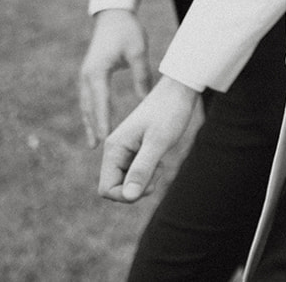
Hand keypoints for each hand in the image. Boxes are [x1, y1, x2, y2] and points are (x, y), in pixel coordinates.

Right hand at [78, 9, 152, 147]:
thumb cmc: (127, 31)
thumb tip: (145, 100)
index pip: (100, 101)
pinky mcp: (89, 75)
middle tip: (96, 147)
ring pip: (86, 104)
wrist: (112, 15)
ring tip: (93, 143)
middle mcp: (87, 75)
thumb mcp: (138, 51)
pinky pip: (89, 98)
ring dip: (89, 122)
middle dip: (93, 126)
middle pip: (89, 106)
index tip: (106, 137)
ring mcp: (86, 75)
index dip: (103, 120)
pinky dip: (91, 112)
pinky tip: (95, 124)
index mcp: (98, 70)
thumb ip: (141, 75)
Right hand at [98, 76, 197, 202]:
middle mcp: (114, 150)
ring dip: (144, 180)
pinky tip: (159, 160)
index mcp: (113, 148)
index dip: (126, 195)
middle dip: (137, 188)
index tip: (149, 181)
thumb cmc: (170, 112)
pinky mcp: (135, 150)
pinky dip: (148, 173)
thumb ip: (142, 169)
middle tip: (158, 170)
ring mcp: (124, 151)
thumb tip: (128, 197)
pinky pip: (135, 173)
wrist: (180, 89)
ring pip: (127, 182)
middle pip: (116, 188)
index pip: (106, 189)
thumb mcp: (158, 142)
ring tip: (159, 164)